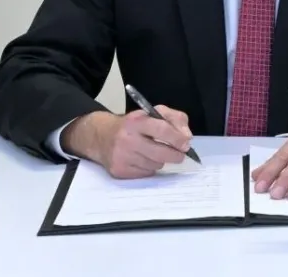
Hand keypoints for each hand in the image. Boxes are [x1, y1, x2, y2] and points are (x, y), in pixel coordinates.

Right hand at [65, 107, 193, 178]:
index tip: (186, 144)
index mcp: (136, 121)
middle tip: (180, 154)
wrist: (101, 136)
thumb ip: (175, 119)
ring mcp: (121, 156)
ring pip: (155, 165)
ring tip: (153, 152)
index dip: (178, 139)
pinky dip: (149, 167)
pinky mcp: (119, 170)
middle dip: (175, 155)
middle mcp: (126, 139)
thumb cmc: (134, 124)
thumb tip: (187, 137)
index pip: (162, 130)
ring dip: (160, 160)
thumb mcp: (154, 113)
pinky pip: (145, 173)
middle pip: (160, 153)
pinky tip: (143, 159)